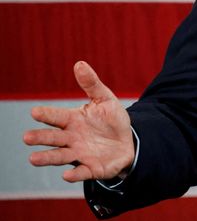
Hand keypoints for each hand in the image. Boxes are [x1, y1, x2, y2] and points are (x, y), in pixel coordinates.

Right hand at [23, 61, 134, 181]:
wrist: (128, 141)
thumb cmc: (111, 120)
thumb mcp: (105, 99)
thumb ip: (92, 84)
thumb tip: (79, 63)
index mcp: (73, 120)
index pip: (57, 116)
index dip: (47, 114)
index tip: (35, 111)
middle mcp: (72, 138)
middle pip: (54, 138)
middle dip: (41, 138)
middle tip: (26, 137)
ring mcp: (80, 154)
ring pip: (60, 156)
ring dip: (47, 158)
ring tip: (33, 159)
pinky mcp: (91, 168)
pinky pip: (82, 172)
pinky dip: (74, 174)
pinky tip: (66, 175)